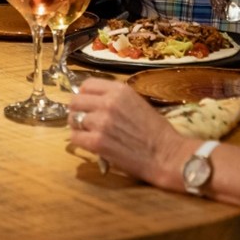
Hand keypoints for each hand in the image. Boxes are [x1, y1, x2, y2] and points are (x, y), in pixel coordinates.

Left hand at [66, 78, 181, 187]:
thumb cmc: (156, 131)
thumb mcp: (137, 102)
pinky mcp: (97, 142)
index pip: (87, 85)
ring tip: (88, 133)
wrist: (166, 155)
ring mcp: (101, 122)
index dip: (85, 95)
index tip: (87, 103)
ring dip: (78, 127)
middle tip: (84, 120)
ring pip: (74, 119)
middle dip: (78, 110)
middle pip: (76, 100)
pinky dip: (80, 141)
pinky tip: (89, 144)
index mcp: (119, 90)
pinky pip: (75, 137)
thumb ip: (115, 99)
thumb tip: (94, 100)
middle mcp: (108, 102)